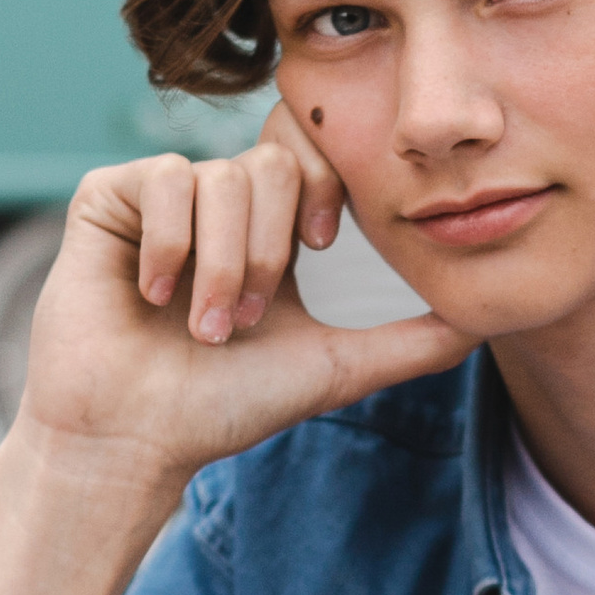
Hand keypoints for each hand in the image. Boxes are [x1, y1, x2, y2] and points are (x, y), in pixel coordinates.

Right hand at [12, 104, 467, 500]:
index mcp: (269, 229)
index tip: (319, 246)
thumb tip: (486, 323)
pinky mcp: (108, 198)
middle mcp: (216, 204)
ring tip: (202, 327)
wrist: (136, 435)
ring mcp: (161, 199)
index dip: (323, 188)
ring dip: (221, 264)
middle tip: (245, 321)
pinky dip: (169, 242)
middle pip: (273, 167)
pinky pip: (161, 179)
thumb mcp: (337, 369)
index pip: (311, 158)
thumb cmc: (224, 408)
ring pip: (220, 179)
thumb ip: (413, 343)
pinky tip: (154, 294)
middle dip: (269, 252)